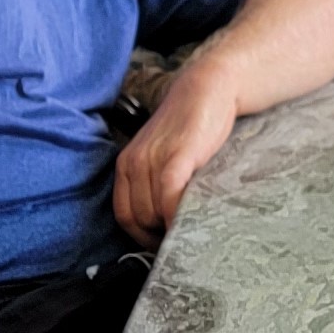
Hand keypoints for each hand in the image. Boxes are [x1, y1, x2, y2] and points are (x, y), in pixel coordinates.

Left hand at [113, 63, 240, 244]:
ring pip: (153, 213)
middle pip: (139, 218)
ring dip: (172, 227)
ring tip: (193, 228)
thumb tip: (164, 222)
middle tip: (184, 237)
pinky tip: (193, 222)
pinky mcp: (176, 156)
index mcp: (126, 164)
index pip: (124, 215)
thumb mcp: (162, 153)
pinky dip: (178, 216)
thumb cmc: (190, 126)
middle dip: (160, 234)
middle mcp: (133, 162)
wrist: (209, 88)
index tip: (164, 244)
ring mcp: (153, 159)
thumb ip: (156, 181)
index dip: (142, 237)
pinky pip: (170, 198)